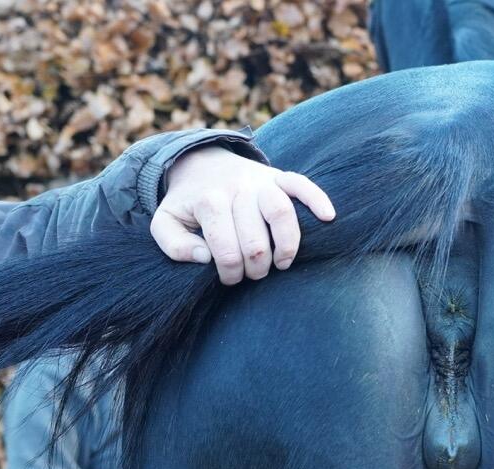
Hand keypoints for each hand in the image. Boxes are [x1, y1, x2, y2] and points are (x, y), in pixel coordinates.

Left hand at [150, 146, 335, 284]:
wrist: (201, 164)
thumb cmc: (188, 204)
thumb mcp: (165, 223)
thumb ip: (174, 245)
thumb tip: (204, 258)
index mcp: (208, 202)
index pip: (225, 249)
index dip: (229, 273)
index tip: (229, 279)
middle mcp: (236, 189)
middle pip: (255, 239)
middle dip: (256, 267)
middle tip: (253, 274)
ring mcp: (260, 181)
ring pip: (281, 213)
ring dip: (285, 246)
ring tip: (282, 264)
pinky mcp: (279, 176)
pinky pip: (302, 184)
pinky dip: (317, 199)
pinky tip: (328, 217)